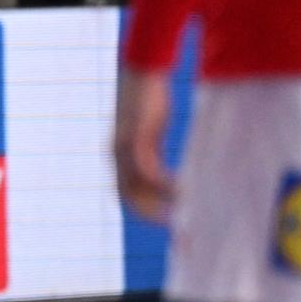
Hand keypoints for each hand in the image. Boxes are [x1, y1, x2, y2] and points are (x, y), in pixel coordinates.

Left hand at [113, 69, 175, 222]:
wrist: (140, 72)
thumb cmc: (148, 101)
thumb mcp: (149, 130)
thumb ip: (153, 149)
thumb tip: (165, 168)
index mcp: (118, 155)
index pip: (125, 194)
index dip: (143, 211)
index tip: (166, 224)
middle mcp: (117, 155)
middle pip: (128, 197)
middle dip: (151, 216)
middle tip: (177, 229)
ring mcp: (124, 147)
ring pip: (137, 188)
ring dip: (160, 204)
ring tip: (183, 214)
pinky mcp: (138, 137)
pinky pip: (149, 169)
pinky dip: (164, 184)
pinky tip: (183, 191)